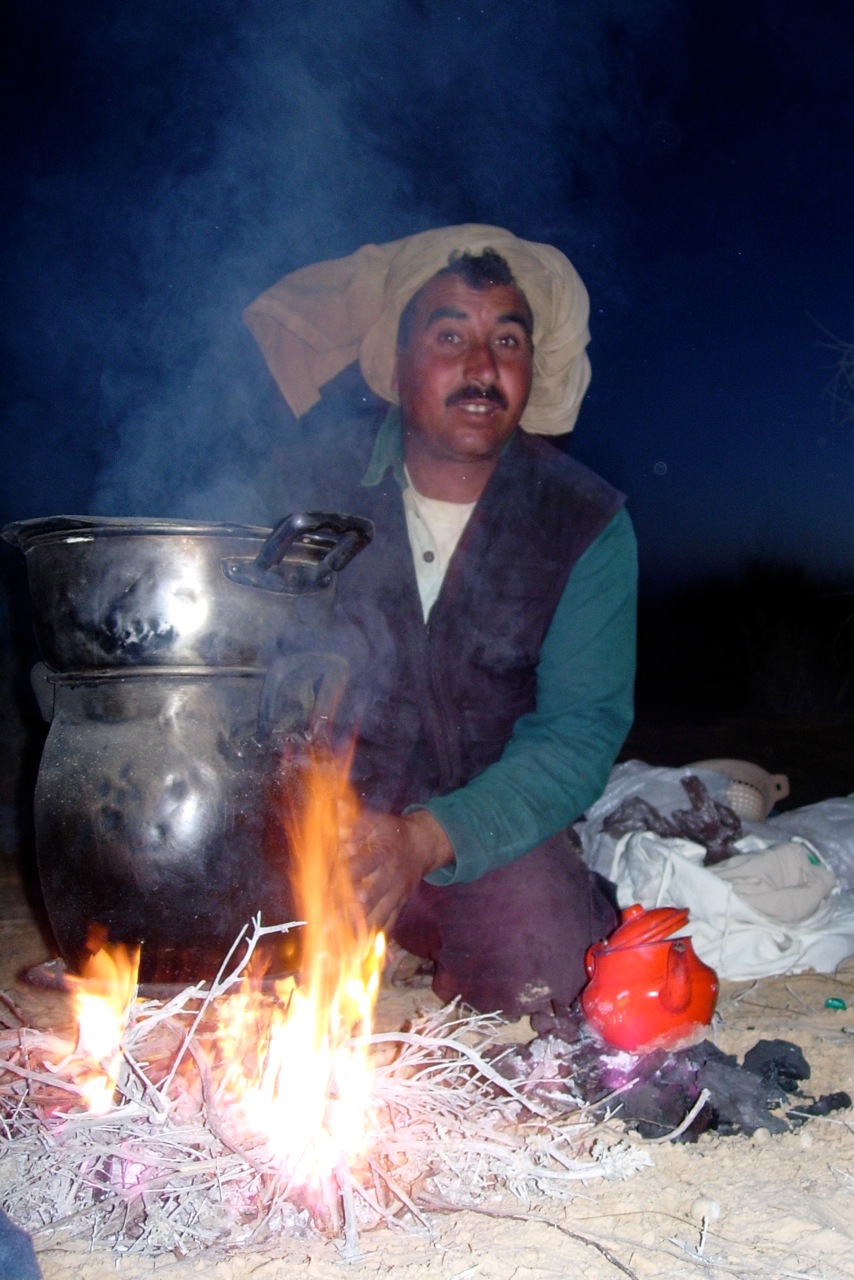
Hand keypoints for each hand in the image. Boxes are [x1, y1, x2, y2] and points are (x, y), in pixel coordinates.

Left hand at [339, 807, 452, 934]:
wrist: (423, 845)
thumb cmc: (392, 832)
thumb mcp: (376, 820)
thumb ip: (353, 817)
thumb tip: (333, 804)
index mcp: (385, 854)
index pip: (364, 865)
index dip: (347, 874)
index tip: (327, 885)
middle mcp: (392, 877)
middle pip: (370, 896)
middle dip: (349, 911)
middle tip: (328, 925)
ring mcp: (397, 895)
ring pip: (377, 916)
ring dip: (357, 931)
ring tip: (336, 945)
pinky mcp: (399, 906)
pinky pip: (388, 926)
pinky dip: (374, 941)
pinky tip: (358, 955)